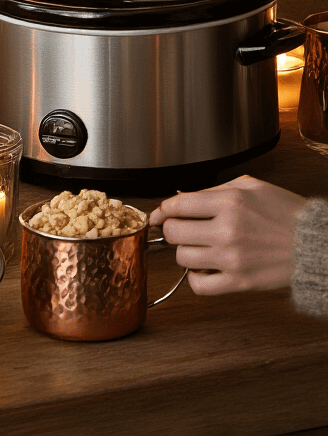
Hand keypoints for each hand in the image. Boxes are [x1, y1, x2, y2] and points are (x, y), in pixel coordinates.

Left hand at [150, 176, 304, 294]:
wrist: (314, 243)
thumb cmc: (285, 212)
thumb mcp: (251, 186)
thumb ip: (215, 190)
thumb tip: (184, 198)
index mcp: (230, 201)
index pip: (178, 206)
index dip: (163, 210)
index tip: (159, 214)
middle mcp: (227, 229)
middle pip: (173, 232)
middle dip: (172, 229)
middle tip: (181, 230)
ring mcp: (232, 258)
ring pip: (182, 258)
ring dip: (185, 252)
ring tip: (198, 247)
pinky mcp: (239, 282)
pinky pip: (199, 286)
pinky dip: (195, 278)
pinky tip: (205, 269)